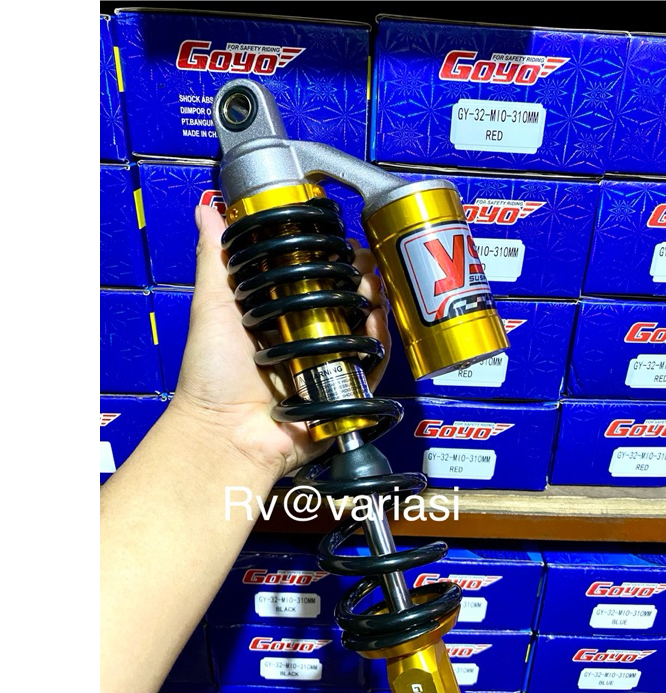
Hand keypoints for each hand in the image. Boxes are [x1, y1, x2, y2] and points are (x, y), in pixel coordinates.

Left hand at [169, 204, 390, 482]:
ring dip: (375, 304)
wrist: (227, 433)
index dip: (334, 259)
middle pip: (349, 300)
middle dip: (361, 278)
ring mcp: (330, 365)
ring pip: (367, 328)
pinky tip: (375, 323)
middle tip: (361, 267)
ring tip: (371, 290)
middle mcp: (309, 338)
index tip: (342, 243)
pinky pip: (375, 365)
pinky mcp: (347, 391)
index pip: (319, 278)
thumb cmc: (212, 376)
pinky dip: (380, 343)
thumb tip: (207, 207)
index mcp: (283, 317)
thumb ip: (217, 259)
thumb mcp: (213, 307)